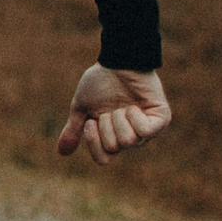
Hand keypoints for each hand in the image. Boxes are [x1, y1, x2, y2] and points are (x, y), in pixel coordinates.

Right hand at [56, 64, 171, 165]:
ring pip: (129, 141)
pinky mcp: (161, 120)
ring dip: (119, 119)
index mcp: (112, 137)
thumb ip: (75, 129)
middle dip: (106, 124)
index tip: (91, 121)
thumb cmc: (100, 82)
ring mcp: (147, 130)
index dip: (94, 142)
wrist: (117, 62)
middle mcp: (131, 137)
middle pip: (115, 148)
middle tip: (110, 109)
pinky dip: (134, 117)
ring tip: (122, 106)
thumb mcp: (82, 107)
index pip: (104, 158)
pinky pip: (145, 132)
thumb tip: (61, 153)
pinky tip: (134, 106)